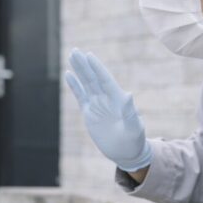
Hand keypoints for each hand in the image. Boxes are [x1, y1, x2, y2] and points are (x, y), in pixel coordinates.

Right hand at [65, 48, 151, 171]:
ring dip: (79, 70)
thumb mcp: (134, 128)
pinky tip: (68, 74)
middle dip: (84, 64)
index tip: (89, 55)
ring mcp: (97, 104)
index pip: (105, 80)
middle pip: (93, 78)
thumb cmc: (134, 140)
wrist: (126, 152)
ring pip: (86, 83)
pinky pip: (80, 95)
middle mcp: (106, 98)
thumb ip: (130, 112)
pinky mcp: (89, 112)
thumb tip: (128, 95)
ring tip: (71, 56)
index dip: (97, 68)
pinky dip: (74, 85)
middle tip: (75, 50)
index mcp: (117, 99)